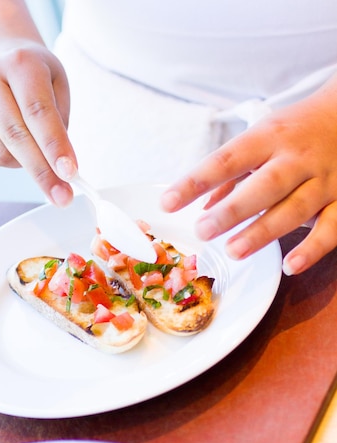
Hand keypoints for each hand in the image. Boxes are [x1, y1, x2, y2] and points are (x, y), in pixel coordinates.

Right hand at [0, 41, 76, 205]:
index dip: (54, 147)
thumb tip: (62, 171)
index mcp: (20, 63)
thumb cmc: (35, 82)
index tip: (69, 174)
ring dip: (21, 164)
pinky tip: (5, 145)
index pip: (38, 112)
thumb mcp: (58, 91)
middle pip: (16, 136)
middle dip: (42, 172)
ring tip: (29, 147)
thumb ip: (61, 128)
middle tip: (62, 195)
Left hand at [161, 81, 336, 274]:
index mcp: (270, 137)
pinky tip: (290, 266)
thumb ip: (232, 172)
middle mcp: (297, 158)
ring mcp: (324, 180)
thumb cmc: (297, 131)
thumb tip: (202, 205)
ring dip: (262, 232)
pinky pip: (330, 228)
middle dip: (232, 211)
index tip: (168, 201)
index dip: (196, 181)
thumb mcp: (262, 137)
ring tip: (233, 251)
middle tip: (202, 231)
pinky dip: (312, 249)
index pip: (227, 159)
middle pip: (264, 186)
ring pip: (294, 209)